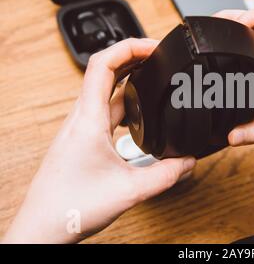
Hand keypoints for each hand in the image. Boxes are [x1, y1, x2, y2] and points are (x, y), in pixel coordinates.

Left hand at [2, 38, 195, 243]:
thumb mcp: (130, 190)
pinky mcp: (83, 138)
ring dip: (129, 77)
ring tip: (153, 74)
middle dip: (134, 56)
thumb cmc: (70, 207)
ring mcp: (81, 128)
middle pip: (105, 71)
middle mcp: (82, 118)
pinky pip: (106, 109)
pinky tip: (140, 111)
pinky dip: (125, 101)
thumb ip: (166, 175)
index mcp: (89, 119)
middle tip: (159, 55)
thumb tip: (188, 162)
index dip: (129, 47)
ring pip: (106, 90)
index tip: (153, 46)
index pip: (103, 65)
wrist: (43, 228)